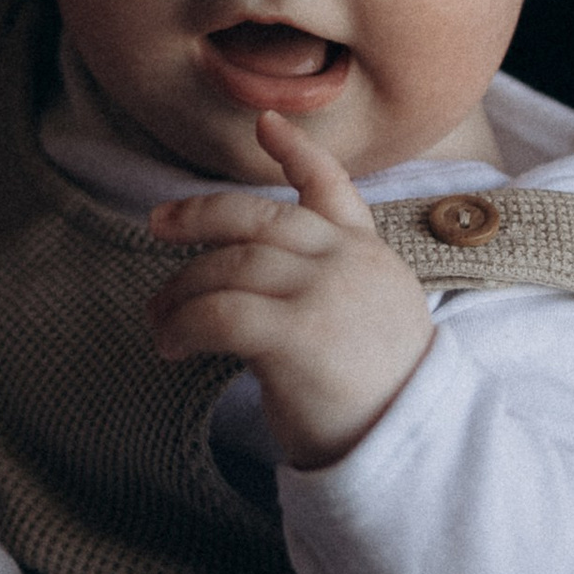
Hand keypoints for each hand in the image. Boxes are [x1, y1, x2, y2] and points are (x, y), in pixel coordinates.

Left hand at [147, 111, 435, 470]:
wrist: (415, 451)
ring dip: (181, 291)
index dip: (297, 152)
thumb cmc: (381, 401)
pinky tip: (172, 345)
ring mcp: (327, 293)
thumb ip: (329, 288)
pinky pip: (219, 313)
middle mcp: (349, 264)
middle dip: (201, 214)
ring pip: (229, 266)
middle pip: (260, 216)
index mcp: (370, 257)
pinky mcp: (300, 335)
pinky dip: (184, 325)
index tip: (264, 122)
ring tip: (160, 321)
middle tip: (158, 225)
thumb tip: (251, 279)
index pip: (334, 188)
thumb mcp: (372, 326)